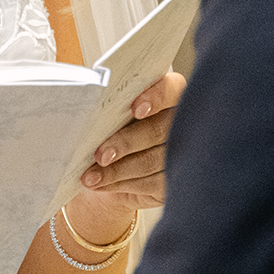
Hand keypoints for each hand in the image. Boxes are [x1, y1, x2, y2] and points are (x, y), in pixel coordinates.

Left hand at [71, 68, 184, 223]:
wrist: (111, 169)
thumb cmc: (110, 132)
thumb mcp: (109, 115)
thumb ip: (110, 106)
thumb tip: (89, 108)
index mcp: (169, 95)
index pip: (172, 89)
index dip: (156, 97)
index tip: (135, 109)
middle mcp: (182, 122)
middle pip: (160, 129)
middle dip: (126, 142)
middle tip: (100, 155)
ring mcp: (184, 154)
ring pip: (153, 161)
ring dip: (117, 170)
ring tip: (90, 176)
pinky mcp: (175, 181)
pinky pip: (151, 183)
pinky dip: (121, 184)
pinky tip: (101, 184)